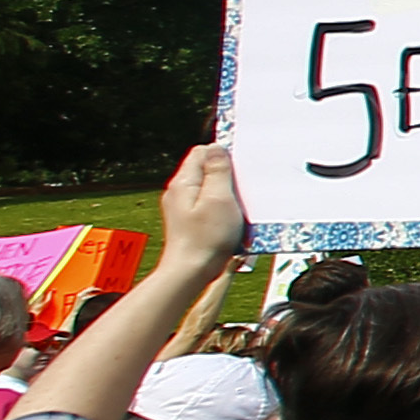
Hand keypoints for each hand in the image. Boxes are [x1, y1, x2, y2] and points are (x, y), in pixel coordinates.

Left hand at [154, 144, 246, 270]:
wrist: (192, 272)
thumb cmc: (205, 239)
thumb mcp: (219, 199)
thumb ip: (218, 171)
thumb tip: (216, 147)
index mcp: (184, 182)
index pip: (203, 151)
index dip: (224, 156)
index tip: (239, 170)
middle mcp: (180, 192)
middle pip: (207, 170)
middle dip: (227, 177)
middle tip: (239, 193)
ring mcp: (183, 207)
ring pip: (210, 188)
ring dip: (226, 195)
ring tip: (234, 210)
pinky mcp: (190, 220)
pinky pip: (209, 204)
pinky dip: (222, 209)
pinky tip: (229, 221)